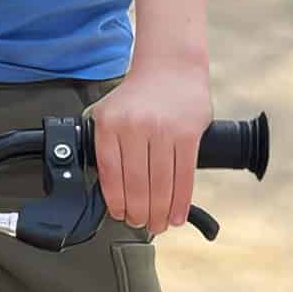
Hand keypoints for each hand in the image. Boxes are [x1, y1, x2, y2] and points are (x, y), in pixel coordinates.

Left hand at [87, 64, 211, 233]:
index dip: (115, 200)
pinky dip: (181, 200)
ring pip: (160, 183)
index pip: (109, 172)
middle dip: (138, 212)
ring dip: (160, 211)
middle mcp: (134, 126)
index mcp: (109, 124)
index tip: (119, 215)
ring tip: (159, 225)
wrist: (171, 67)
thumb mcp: (108, 112)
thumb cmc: (138, 95)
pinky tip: (178, 214)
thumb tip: (108, 187)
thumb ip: (105, 144)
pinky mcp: (188, 133)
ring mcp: (162, 130)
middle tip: (140, 224)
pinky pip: (183, 175)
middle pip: (136, 183)